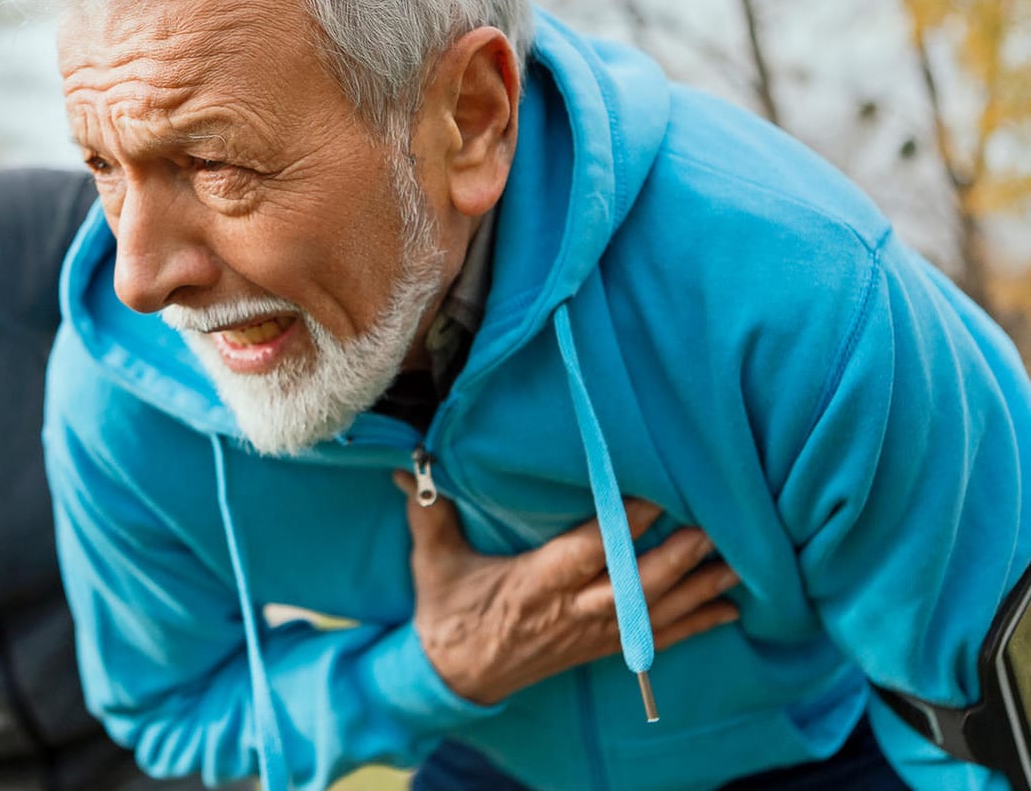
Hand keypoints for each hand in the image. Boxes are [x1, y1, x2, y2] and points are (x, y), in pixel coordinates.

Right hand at [397, 473, 739, 705]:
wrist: (456, 676)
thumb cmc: (447, 612)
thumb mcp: (433, 561)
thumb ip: (428, 512)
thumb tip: (409, 466)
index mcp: (532, 584)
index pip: (585, 552)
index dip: (621, 527)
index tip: (653, 495)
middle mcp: (569, 611)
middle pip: (632, 587)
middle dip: (675, 558)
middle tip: (711, 526)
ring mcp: (589, 634)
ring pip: (653, 613)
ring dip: (696, 590)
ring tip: (734, 563)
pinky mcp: (599, 649)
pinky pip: (656, 641)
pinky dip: (694, 625)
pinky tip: (727, 609)